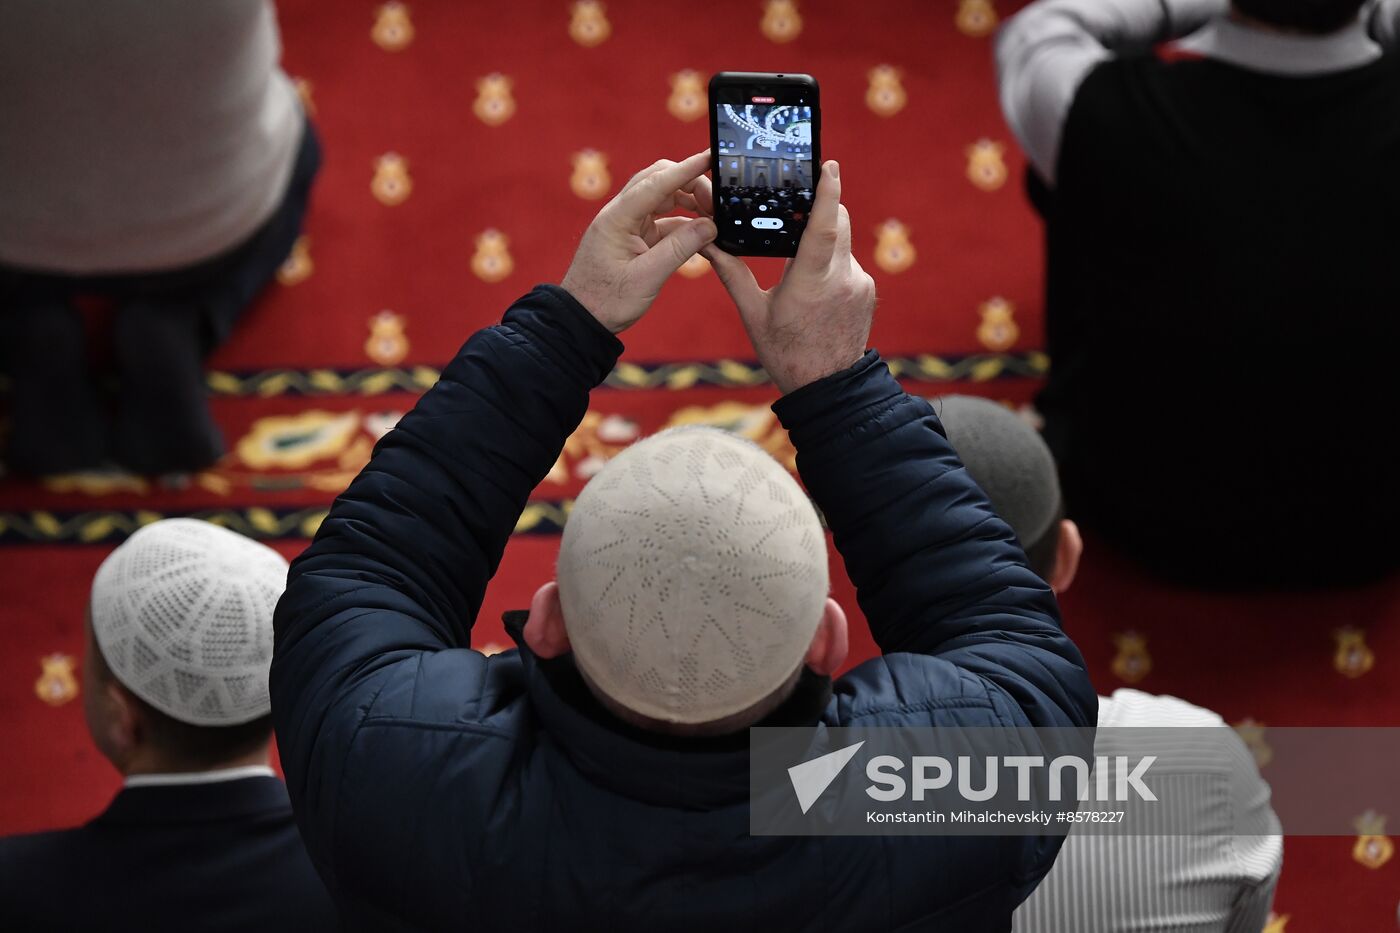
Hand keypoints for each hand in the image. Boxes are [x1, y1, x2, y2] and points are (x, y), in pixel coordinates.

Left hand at [561, 151, 716, 333]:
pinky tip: (702, 233)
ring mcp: (628, 224)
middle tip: (718, 202)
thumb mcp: (647, 278)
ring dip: (690, 202)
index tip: (710, 157)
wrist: (582, 319)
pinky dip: (685, 223)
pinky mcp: (635, 237)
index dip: (686, 169)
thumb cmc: (607, 301)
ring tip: (714, 217)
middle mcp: (622, 214)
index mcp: (618, 218)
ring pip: (664, 198)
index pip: (656, 183)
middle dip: (691, 184)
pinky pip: (664, 220)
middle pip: (660, 181)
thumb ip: (680, 249)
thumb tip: (710, 226)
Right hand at [701, 161, 875, 393]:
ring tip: (798, 264)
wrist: (827, 388)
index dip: (827, 192)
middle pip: (837, 222)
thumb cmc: (785, 353)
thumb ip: (731, 273)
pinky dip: (830, 262)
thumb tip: (706, 242)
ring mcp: (859, 283)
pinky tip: (814, 287)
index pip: (824, 227)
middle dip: (820, 207)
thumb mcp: (753, 314)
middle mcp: (841, 278)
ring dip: (822, 239)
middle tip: (797, 205)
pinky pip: (848, 260)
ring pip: (842, 241)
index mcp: (810, 283)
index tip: (829, 165)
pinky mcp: (867, 290)